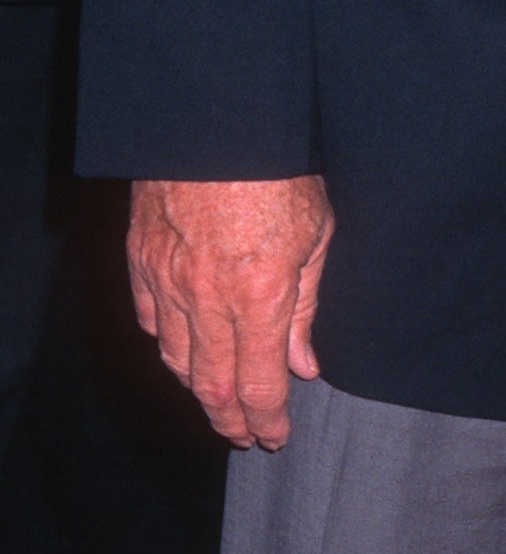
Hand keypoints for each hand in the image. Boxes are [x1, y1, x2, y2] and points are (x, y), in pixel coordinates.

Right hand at [127, 175, 333, 449]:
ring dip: (198, 390)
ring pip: (177, 360)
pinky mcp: (141, 259)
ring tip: (219, 404)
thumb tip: (304, 364)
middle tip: (246, 436)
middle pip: (212, 386)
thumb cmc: (280, 167)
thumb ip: (307, 306)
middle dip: (231, 420)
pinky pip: (150, 320)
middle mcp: (208, 297)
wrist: (219, 116)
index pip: (259, 385)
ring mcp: (168, 280)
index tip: (274, 437)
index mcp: (260, 295)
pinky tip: (183, 353)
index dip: (267, 420)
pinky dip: (168, 346)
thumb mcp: (317, 232)